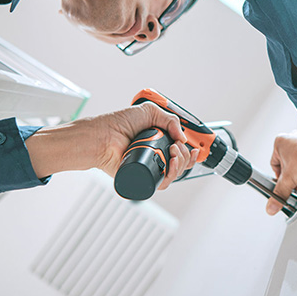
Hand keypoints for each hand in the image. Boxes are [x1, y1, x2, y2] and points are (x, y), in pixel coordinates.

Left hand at [25, 102, 196, 186]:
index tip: (192, 147)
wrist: (104, 135)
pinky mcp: (142, 179)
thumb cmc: (119, 122)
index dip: (189, 151)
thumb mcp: (149, 112)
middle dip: (185, 155)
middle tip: (177, 146)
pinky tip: (170, 164)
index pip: (180, 151)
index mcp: (158, 142)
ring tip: (173, 152)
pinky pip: (162, 184)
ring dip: (181, 164)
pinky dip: (171, 176)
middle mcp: (155, 156)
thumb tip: (183, 137)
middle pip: (181, 164)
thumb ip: (170, 119)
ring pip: (175, 175)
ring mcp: (149, 168)